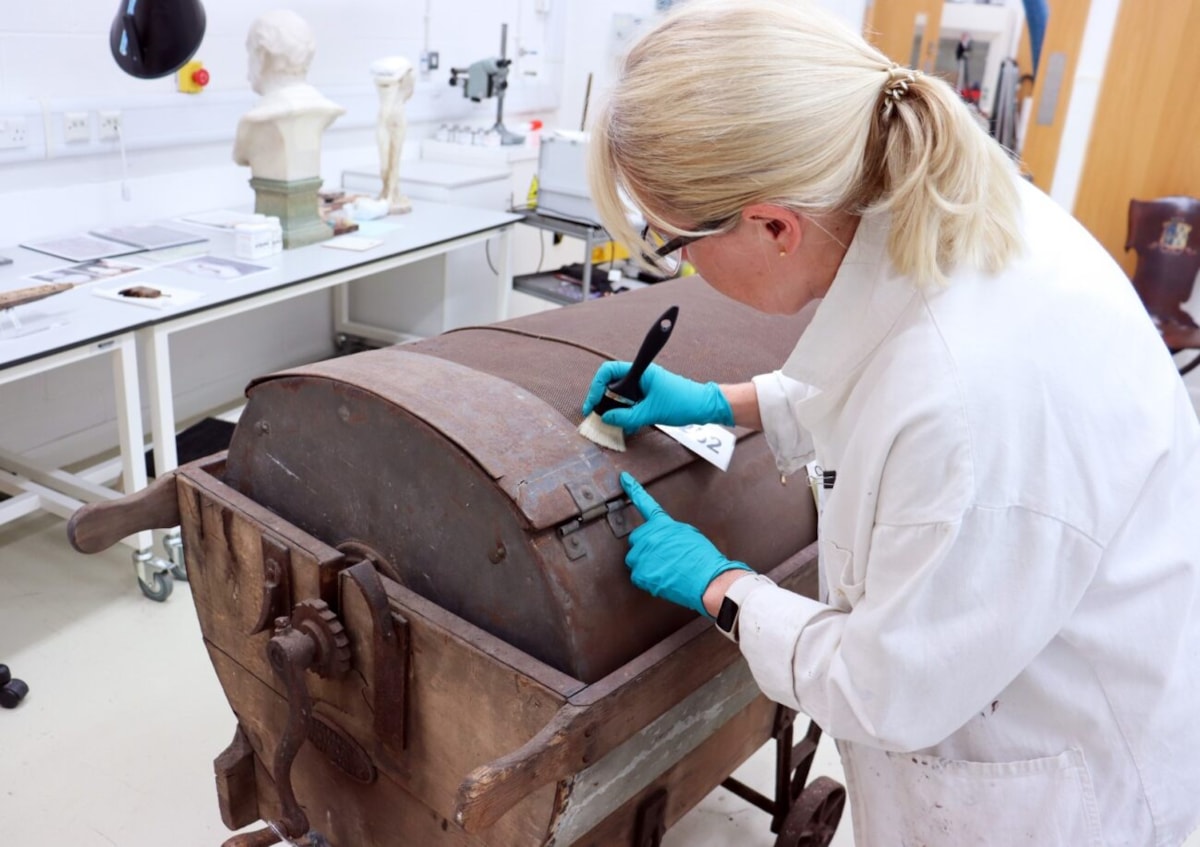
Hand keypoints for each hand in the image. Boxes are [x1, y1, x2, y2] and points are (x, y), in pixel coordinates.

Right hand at [582, 363, 733, 433]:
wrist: (705, 407)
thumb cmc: (682, 402)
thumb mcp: (651, 412)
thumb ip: (626, 417)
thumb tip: (606, 418)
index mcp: (640, 371)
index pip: (608, 371)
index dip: (596, 386)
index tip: (592, 404)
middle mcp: (640, 376)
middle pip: (612, 384)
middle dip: (603, 400)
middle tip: (599, 416)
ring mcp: (644, 386)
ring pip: (621, 396)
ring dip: (616, 409)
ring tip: (613, 424)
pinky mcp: (649, 396)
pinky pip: (631, 403)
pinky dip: (626, 414)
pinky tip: (627, 427)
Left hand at [620, 472, 752, 615]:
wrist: (707, 579)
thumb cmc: (702, 558)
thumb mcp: (688, 533)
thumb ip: (669, 530)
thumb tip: (661, 536)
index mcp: (662, 524)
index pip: (645, 503)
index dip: (633, 489)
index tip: (624, 478)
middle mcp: (648, 537)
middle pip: (637, 538)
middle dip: (645, 545)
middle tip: (663, 556)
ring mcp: (642, 555)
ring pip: (634, 558)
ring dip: (645, 562)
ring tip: (665, 568)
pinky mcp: (640, 574)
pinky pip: (637, 575)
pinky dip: (647, 578)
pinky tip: (663, 578)